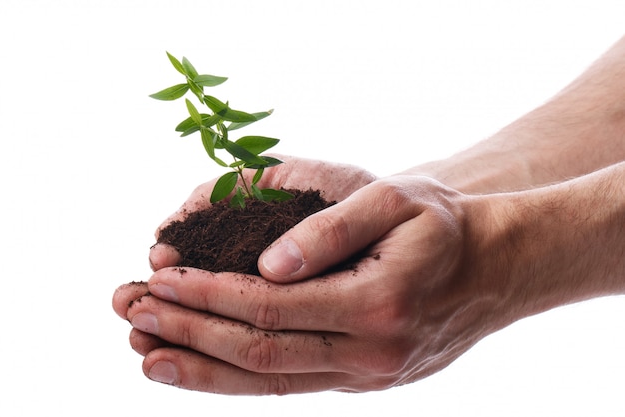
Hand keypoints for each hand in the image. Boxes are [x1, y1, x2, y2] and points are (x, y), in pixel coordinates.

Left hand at [113, 175, 510, 393]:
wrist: (495, 267)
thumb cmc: (443, 226)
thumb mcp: (392, 201)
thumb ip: (329, 231)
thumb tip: (266, 263)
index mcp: (376, 304)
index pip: (268, 308)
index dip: (207, 294)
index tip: (159, 278)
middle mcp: (370, 354)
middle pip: (258, 352)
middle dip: (188, 332)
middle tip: (131, 315)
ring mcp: (367, 375)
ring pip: (269, 381)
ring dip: (202, 369)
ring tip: (146, 355)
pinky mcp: (363, 380)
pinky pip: (291, 384)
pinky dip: (239, 378)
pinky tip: (203, 368)